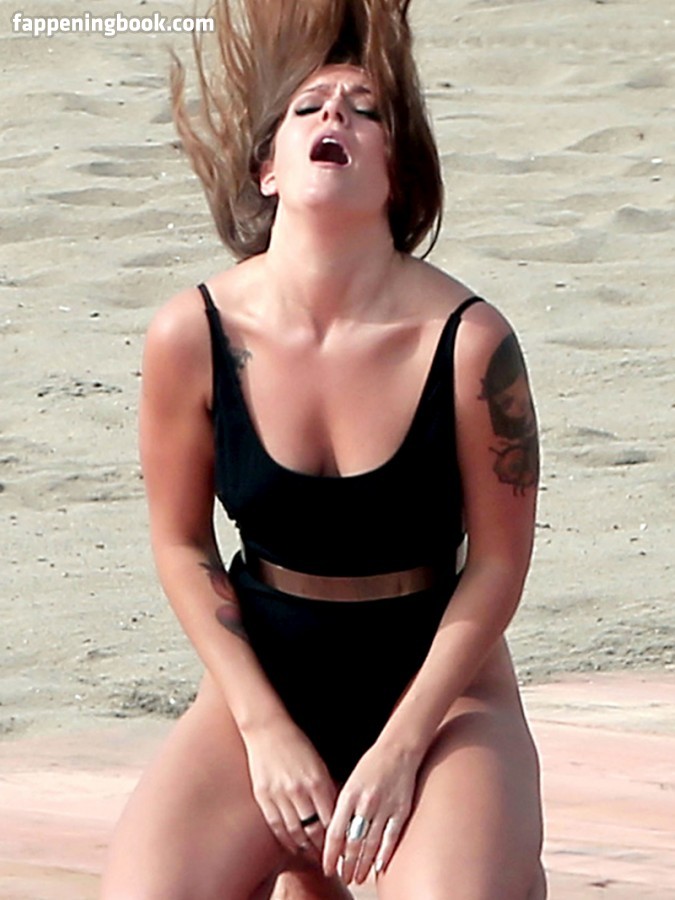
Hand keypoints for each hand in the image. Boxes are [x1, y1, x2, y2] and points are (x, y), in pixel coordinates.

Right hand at [242, 718, 336, 857]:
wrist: (267, 728)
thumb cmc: (296, 743)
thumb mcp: (318, 763)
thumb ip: (326, 788)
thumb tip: (337, 813)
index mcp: (317, 781)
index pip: (331, 820)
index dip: (337, 838)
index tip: (343, 849)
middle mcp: (299, 790)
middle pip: (314, 830)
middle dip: (323, 849)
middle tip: (330, 859)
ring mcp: (279, 794)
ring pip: (295, 832)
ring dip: (305, 848)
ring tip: (313, 857)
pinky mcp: (264, 796)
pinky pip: (276, 826)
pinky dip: (286, 840)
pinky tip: (293, 846)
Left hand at [322, 741, 419, 884]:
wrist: (398, 749)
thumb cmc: (372, 765)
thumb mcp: (350, 782)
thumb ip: (343, 807)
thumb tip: (336, 835)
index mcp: (349, 795)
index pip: (335, 832)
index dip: (330, 854)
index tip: (327, 868)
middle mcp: (365, 803)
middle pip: (353, 843)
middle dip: (347, 865)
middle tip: (344, 878)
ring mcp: (384, 807)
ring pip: (371, 844)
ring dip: (363, 865)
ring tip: (358, 878)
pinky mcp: (401, 810)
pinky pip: (391, 838)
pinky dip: (384, 854)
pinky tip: (379, 867)